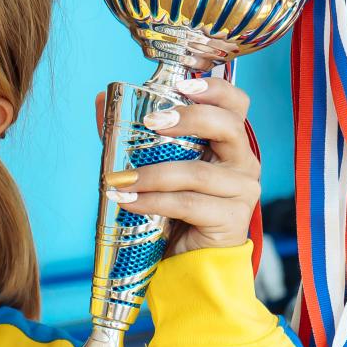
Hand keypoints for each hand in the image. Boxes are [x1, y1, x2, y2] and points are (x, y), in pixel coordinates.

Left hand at [97, 76, 260, 256]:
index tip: (182, 86)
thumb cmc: (174, 209)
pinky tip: (127, 201)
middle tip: (152, 122)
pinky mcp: (231, 220)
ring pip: (198, 173)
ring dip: (153, 174)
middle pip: (228, 126)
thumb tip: (102, 99)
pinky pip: (188, 204)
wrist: (188, 261)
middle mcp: (244, 162)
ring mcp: (242, 191)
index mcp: (229, 142)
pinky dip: (152, 202)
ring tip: (118, 179)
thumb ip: (131, 133)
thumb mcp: (153, 165)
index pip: (236, 104)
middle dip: (188, 119)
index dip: (215, 89)